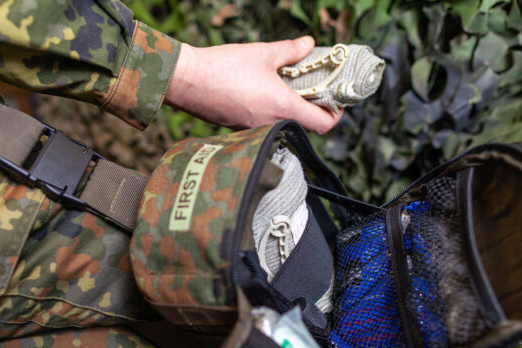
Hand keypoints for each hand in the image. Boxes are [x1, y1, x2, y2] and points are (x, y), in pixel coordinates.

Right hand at [165, 37, 342, 133]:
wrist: (186, 81)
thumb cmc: (224, 67)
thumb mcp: (263, 54)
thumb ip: (290, 50)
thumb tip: (308, 44)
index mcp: (283, 107)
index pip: (322, 124)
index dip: (335, 115)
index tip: (335, 102)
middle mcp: (271, 124)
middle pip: (305, 126)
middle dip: (314, 110)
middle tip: (314, 90)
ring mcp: (254, 129)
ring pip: (284, 124)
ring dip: (291, 110)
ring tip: (288, 88)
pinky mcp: (239, 128)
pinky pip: (264, 124)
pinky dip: (271, 112)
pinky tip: (263, 93)